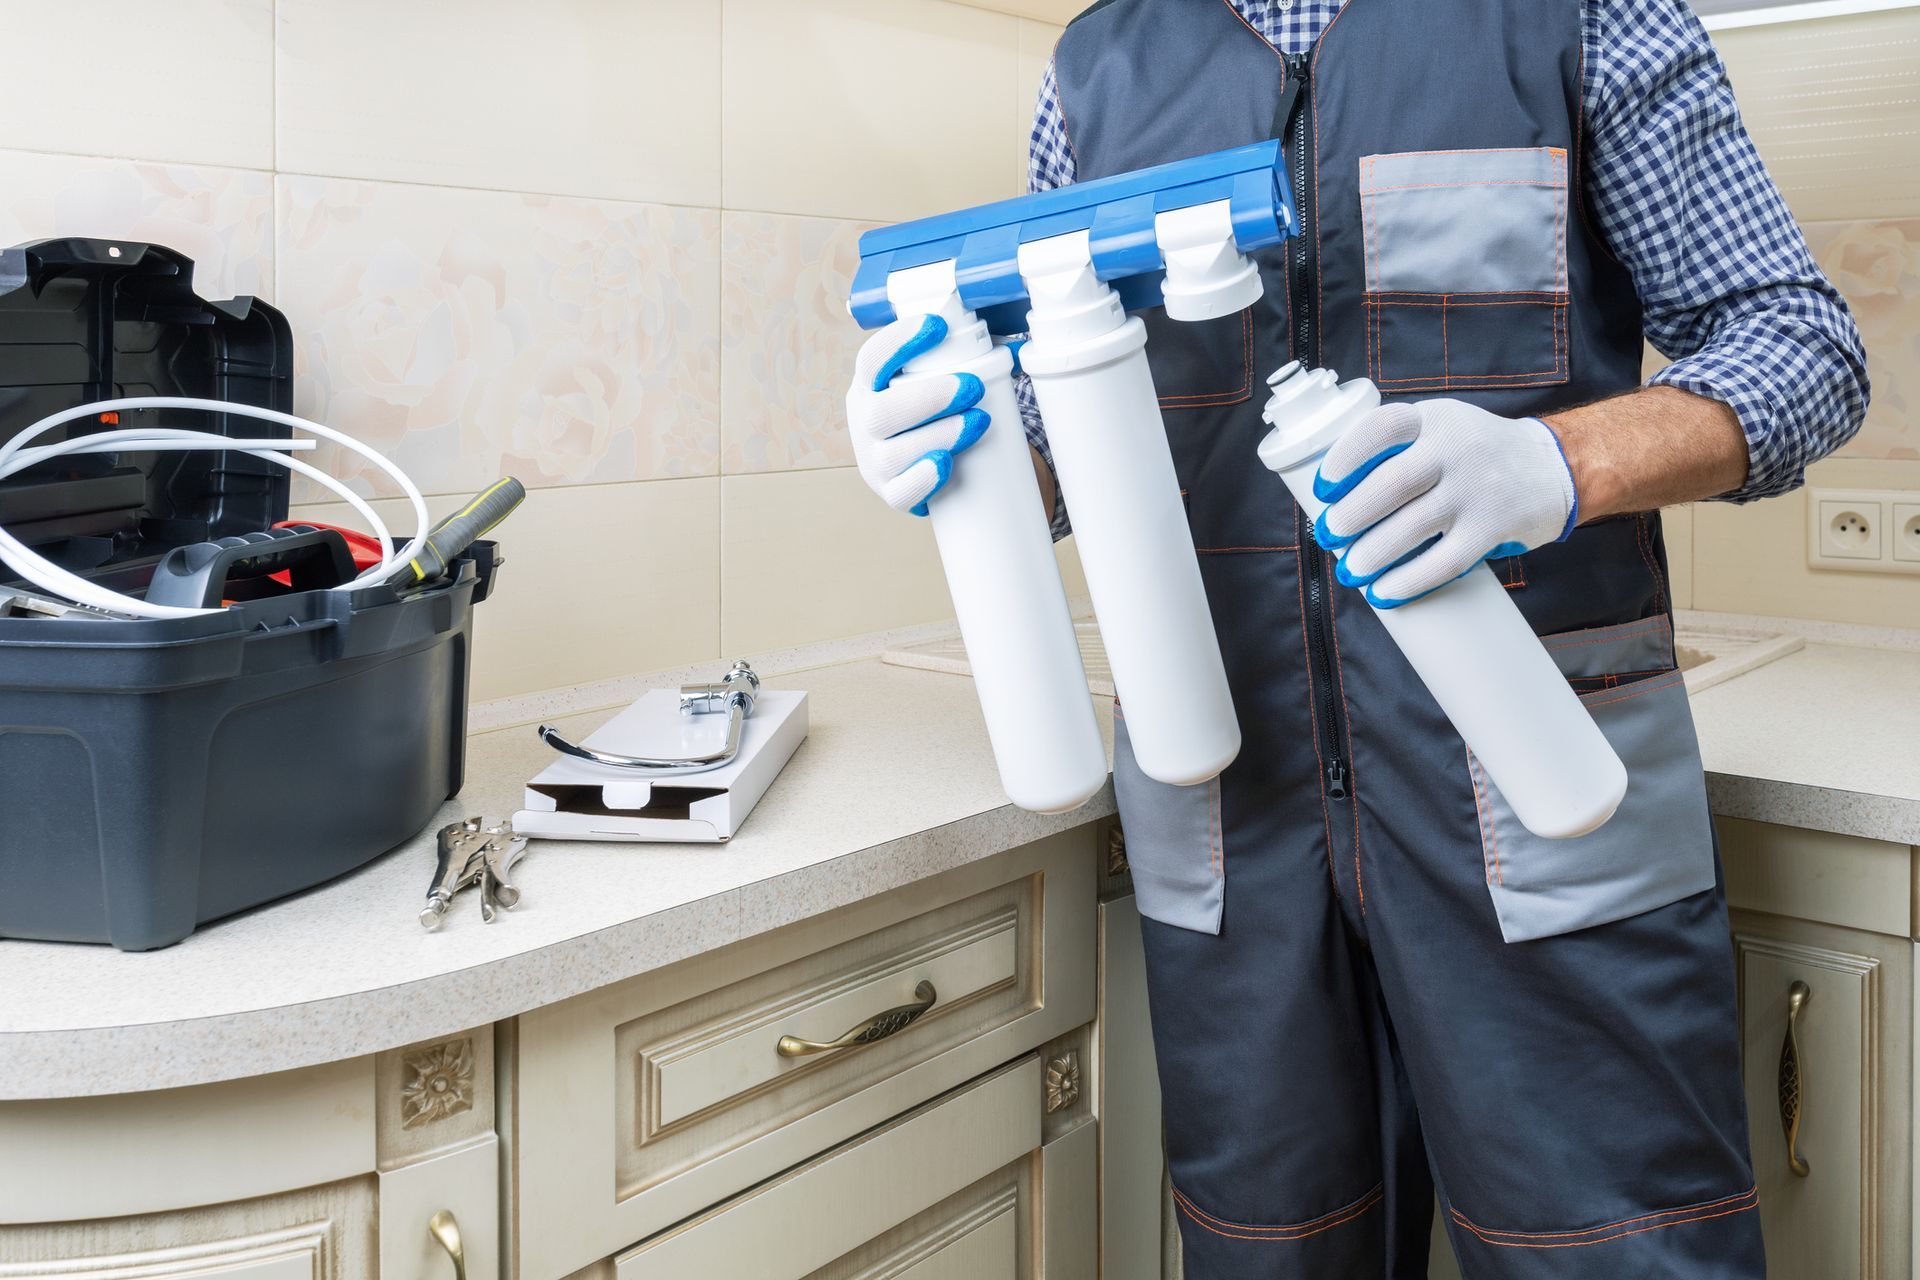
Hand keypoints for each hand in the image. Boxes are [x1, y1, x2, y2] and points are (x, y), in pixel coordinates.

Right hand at [846, 314, 990, 515]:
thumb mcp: (931, 378)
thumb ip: (955, 355)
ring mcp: (875, 462)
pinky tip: (945, 463)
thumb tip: (1013, 338)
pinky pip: (900, 493)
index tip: (938, 326)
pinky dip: (923, 479)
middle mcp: (865, 423)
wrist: (927, 463)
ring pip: (893, 453)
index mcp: (869, 386)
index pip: (871, 360)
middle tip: (972, 387)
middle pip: (881, 412)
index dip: (899, 342)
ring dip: (939, 435)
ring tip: (978, 422)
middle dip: (930, 397)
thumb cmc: (935, 410)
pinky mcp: (892, 492)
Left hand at [1311, 399, 1577, 607]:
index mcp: (1433, 419)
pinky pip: (1445, 561)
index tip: (1321, 488)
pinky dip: (1409, 580)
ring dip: (1372, 554)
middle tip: (1328, 535)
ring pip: (1413, 526)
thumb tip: (1333, 500)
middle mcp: (1456, 448)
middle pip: (1392, 483)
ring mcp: (1477, 488)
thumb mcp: (1439, 428)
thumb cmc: (1474, 453)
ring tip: (1350, 570)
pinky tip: (1384, 592)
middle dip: (1351, 515)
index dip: (1345, 458)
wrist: (1551, 467)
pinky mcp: (1494, 526)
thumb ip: (1396, 450)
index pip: (1381, 428)